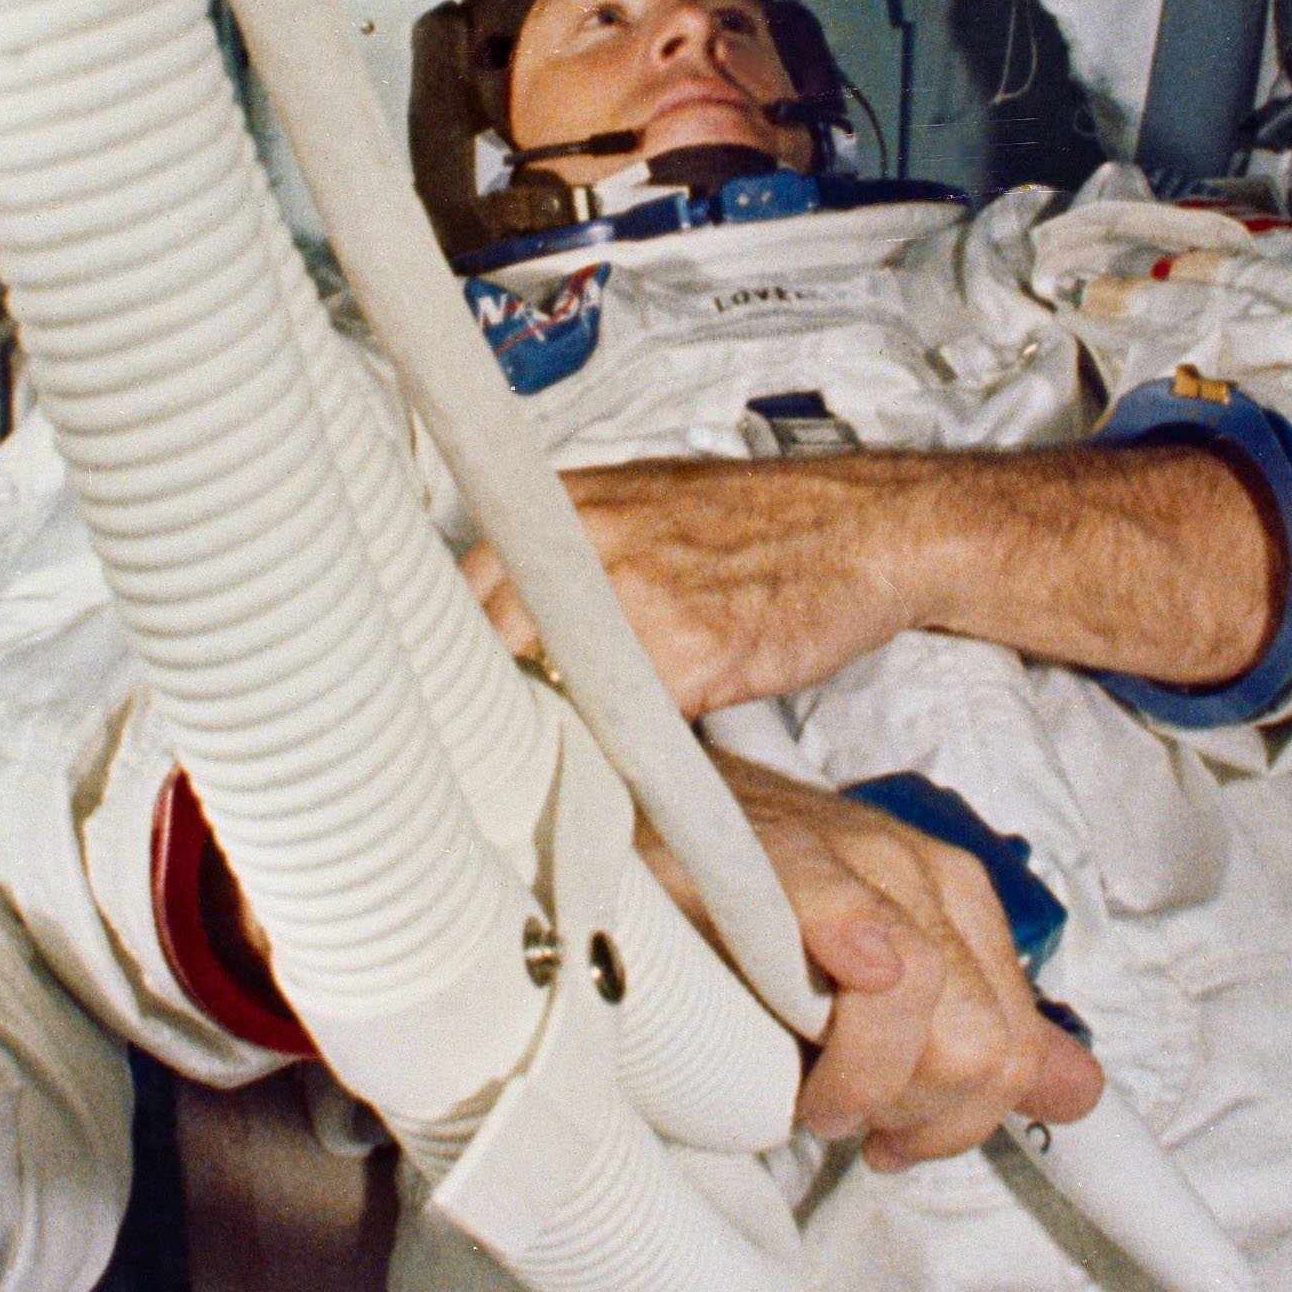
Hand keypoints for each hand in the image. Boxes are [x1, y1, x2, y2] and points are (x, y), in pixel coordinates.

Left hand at [461, 443, 1281, 720]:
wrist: (868, 529)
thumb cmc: (762, 532)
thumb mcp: (648, 515)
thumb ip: (574, 565)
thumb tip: (503, 631)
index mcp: (571, 506)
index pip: (463, 587)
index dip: (443, 656)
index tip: (422, 704)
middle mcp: (589, 544)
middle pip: (485, 642)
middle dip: (476, 704)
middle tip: (459, 760)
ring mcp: (634, 599)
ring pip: (545, 688)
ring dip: (534, 738)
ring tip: (520, 784)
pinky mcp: (686, 655)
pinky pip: (619, 724)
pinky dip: (607, 756)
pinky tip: (605, 780)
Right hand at [641, 750, 1103, 1168]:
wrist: (657, 820)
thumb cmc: (757, 914)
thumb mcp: (885, 985)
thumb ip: (981, 1039)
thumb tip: (1078, 1094)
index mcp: (959, 908)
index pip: (1013, 1050)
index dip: (953, 1123)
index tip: (885, 1138)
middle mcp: (922, 875)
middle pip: (975, 1040)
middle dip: (907, 1108)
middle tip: (835, 1110)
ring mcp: (856, 856)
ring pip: (923, 995)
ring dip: (857, 1076)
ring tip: (798, 1087)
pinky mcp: (782, 851)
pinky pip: (846, 912)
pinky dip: (846, 959)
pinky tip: (802, 1007)